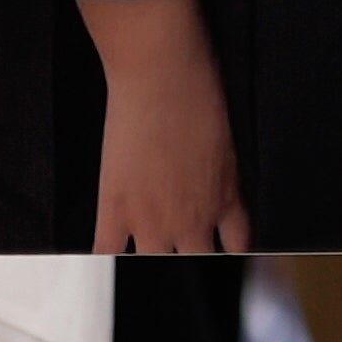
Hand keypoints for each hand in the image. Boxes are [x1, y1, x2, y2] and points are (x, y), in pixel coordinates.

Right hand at [74, 0, 250, 254]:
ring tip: (145, 253)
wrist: (164, 79)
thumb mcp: (227, 147)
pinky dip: (105, 257)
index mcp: (227, 201)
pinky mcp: (116, 210)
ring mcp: (153, 220)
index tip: (221, 255)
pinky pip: (107, 252)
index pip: (237, 247)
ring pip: (153, 263)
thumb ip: (223, 181)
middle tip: (180, 252)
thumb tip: (212, 195)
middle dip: (190, 258)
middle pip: (196, 262)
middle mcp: (193, 219)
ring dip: (150, 257)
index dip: (229, 253)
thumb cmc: (201, 98)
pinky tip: (107, 254)